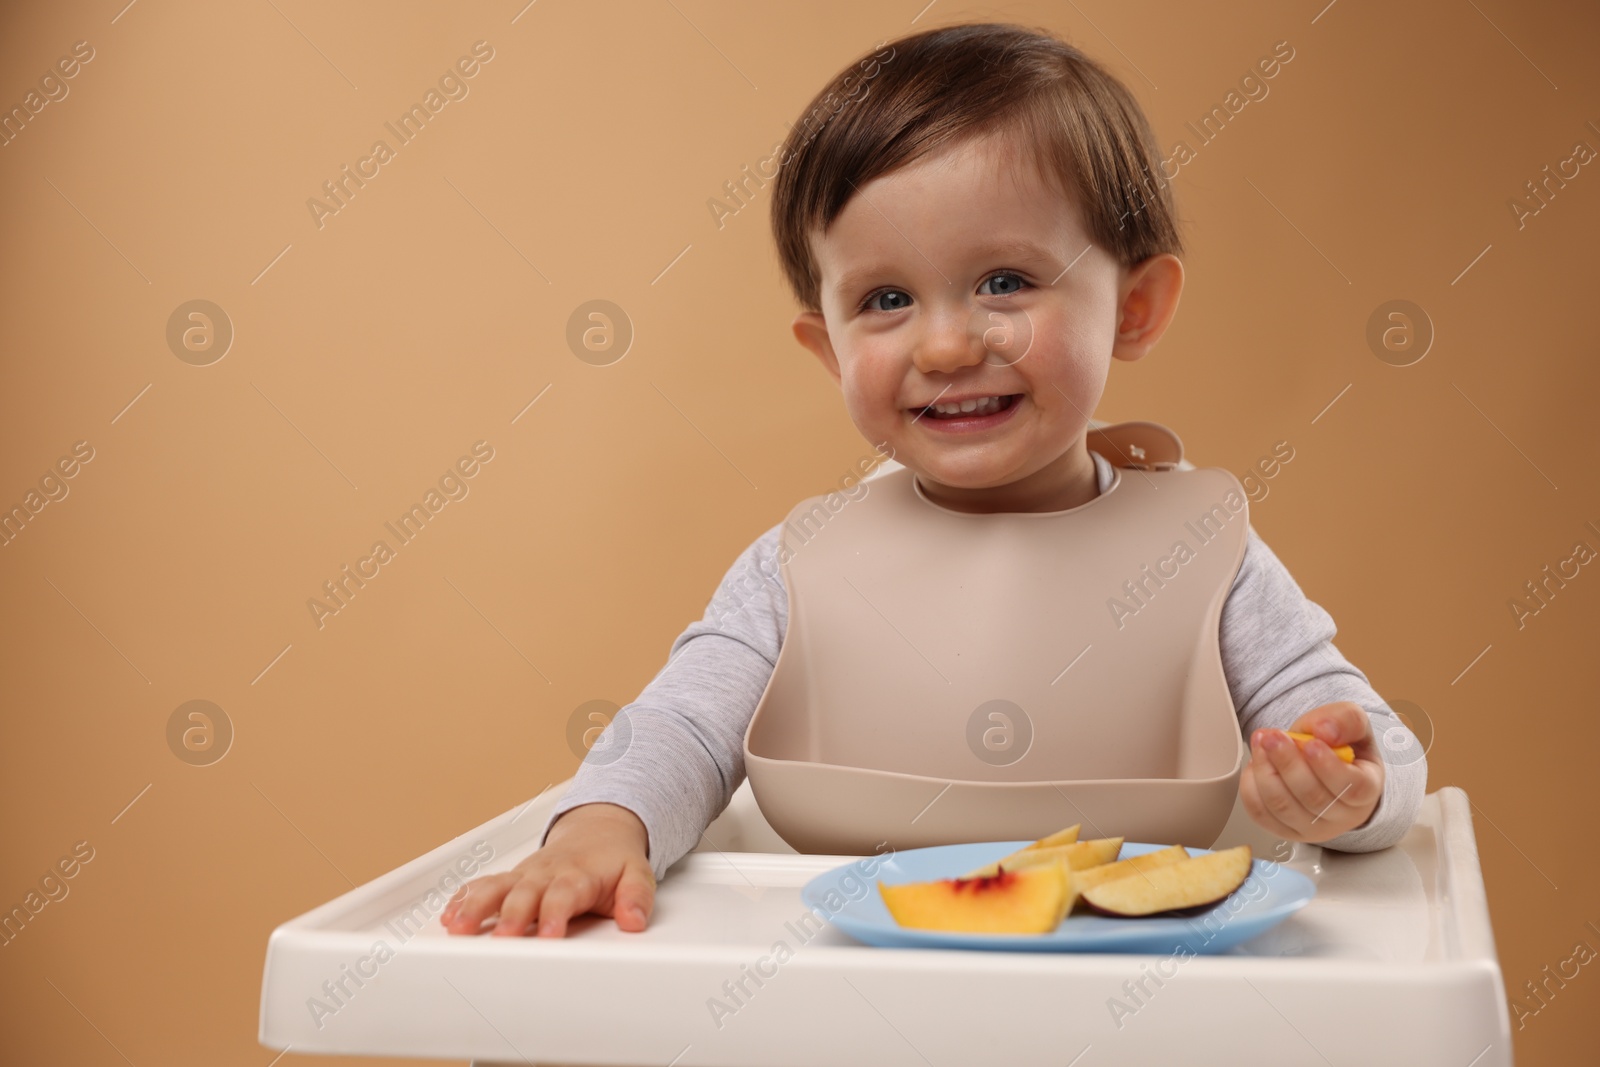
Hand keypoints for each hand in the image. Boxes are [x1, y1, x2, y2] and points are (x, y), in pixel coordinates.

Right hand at [440, 802, 655, 937]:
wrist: (600, 830)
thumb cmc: (614, 860)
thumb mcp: (638, 874)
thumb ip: (637, 897)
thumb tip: (635, 920)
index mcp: (578, 875)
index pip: (565, 894)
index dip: (556, 913)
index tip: (550, 935)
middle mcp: (547, 874)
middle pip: (526, 893)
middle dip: (513, 915)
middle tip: (503, 938)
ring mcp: (526, 875)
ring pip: (497, 887)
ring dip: (476, 906)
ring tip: (458, 927)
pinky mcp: (511, 879)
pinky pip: (484, 884)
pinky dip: (465, 898)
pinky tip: (449, 915)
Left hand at [1238, 701, 1384, 842]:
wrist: (1323, 764)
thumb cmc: (1340, 747)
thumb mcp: (1352, 723)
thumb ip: (1345, 720)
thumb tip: (1324, 731)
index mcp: (1367, 789)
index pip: (1352, 788)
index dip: (1328, 768)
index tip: (1311, 744)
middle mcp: (1342, 816)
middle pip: (1312, 798)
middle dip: (1287, 763)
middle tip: (1272, 736)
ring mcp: (1313, 828)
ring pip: (1283, 807)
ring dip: (1266, 772)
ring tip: (1261, 743)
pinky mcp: (1285, 830)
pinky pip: (1262, 814)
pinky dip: (1251, 787)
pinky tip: (1256, 764)